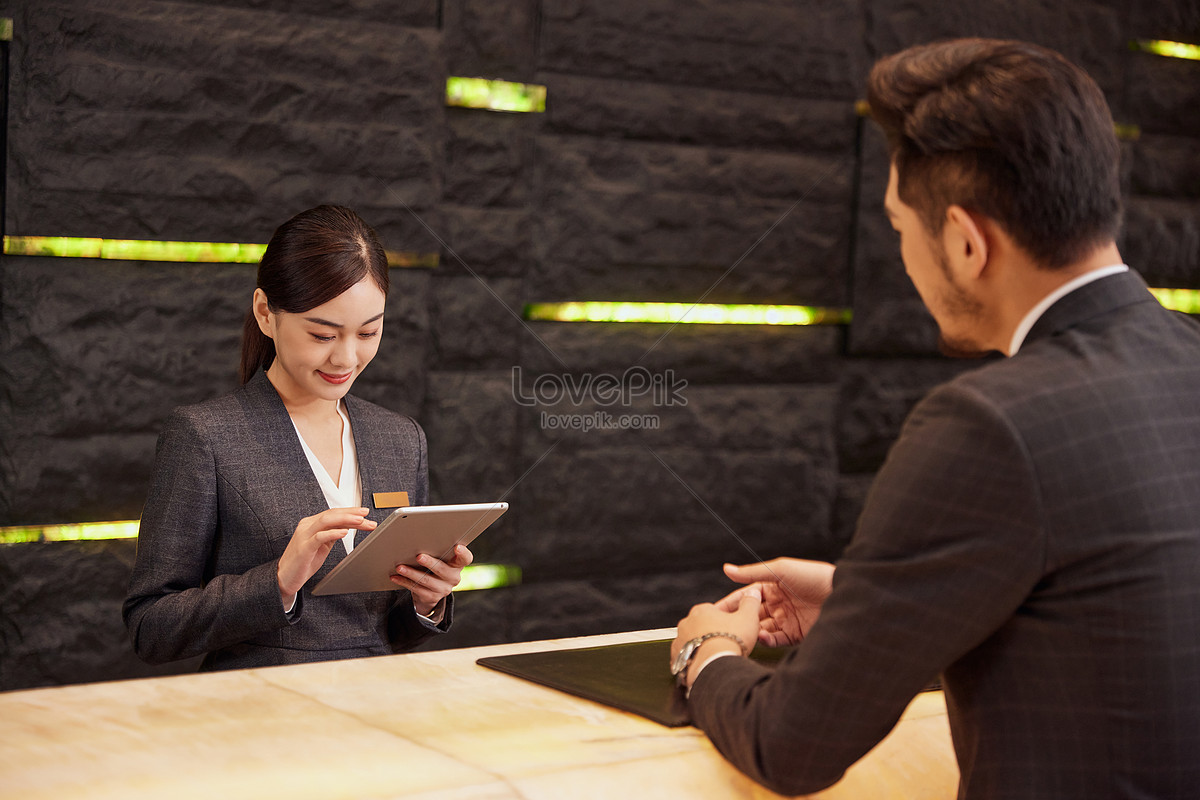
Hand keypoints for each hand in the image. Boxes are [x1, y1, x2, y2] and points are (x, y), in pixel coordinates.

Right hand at [278, 507, 375, 606]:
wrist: (284, 578)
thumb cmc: (303, 562)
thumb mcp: (322, 546)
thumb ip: (332, 535)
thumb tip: (349, 527)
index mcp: (312, 524)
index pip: (333, 514)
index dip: (350, 512)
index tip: (365, 514)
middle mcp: (307, 526)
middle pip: (332, 514)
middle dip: (351, 513)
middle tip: (366, 514)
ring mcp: (304, 535)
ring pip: (326, 521)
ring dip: (345, 519)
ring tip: (360, 520)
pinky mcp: (304, 547)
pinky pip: (319, 536)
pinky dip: (333, 533)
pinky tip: (345, 532)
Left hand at [390, 544, 473, 619]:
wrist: (432, 590)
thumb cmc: (435, 566)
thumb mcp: (440, 559)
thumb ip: (437, 550)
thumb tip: (418, 538)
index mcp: (458, 565)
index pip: (466, 558)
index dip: (463, 553)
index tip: (457, 546)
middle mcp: (454, 577)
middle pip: (443, 570)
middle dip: (430, 563)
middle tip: (419, 556)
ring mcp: (443, 589)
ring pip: (426, 580)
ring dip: (411, 573)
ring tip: (400, 567)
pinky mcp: (431, 597)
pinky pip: (416, 589)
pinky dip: (404, 581)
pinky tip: (395, 576)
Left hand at [672, 587, 761, 687]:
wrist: (716, 666)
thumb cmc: (730, 641)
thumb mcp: (748, 617)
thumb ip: (750, 603)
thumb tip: (752, 593)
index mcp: (701, 610)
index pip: (714, 611)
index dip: (727, 619)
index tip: (735, 627)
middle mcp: (686, 623)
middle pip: (703, 626)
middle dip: (714, 633)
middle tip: (728, 642)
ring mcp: (680, 641)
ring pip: (694, 642)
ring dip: (704, 646)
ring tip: (719, 655)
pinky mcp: (678, 658)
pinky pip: (687, 658)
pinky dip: (695, 660)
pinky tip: (707, 664)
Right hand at [716, 558, 834, 646]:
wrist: (843, 592)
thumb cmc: (813, 576)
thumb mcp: (780, 570)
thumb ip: (752, 573)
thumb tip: (726, 569)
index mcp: (772, 587)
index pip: (745, 597)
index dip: (730, 604)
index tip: (713, 612)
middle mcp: (777, 604)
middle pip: (751, 615)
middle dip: (738, 622)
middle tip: (723, 629)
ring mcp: (786, 620)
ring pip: (761, 629)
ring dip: (751, 631)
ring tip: (743, 634)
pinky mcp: (796, 634)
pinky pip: (776, 639)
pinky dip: (766, 640)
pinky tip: (761, 637)